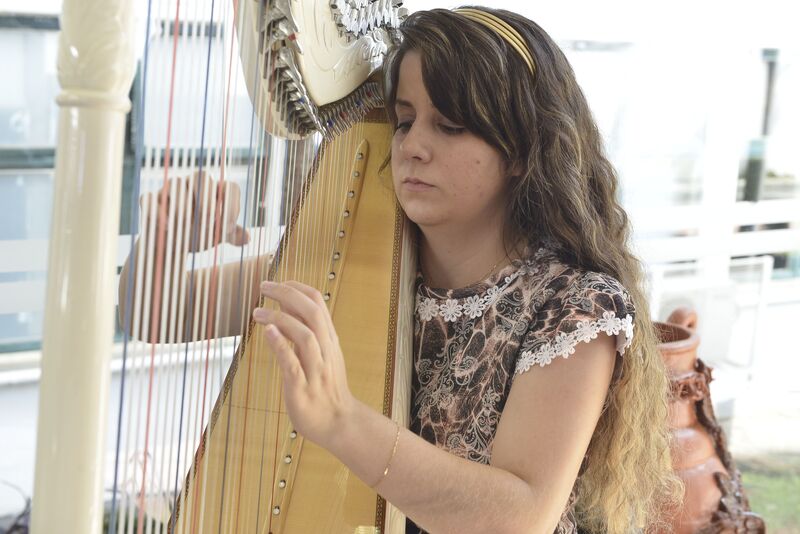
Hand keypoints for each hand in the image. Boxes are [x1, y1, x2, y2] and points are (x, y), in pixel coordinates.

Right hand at [139, 172, 248, 252]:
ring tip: (186, 227)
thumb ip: (233, 235)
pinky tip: (166, 227)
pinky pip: (149, 198)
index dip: (232, 205)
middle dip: (206, 200)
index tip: (228, 227)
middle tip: (207, 222)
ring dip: (182, 205)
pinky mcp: (149, 201)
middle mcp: (192, 184)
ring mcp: (169, 190)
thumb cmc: (200, 234)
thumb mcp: (217, 236)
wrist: (172, 244)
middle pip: (201, 177)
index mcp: (215, 191)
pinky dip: (157, 211)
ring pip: (175, 183)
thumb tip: (246, 238)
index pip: (230, 187)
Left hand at [252, 281, 356, 447]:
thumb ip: (304, 330)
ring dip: (280, 319)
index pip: (318, 302)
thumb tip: (284, 304)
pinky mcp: (303, 389)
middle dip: (287, 294)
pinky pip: (293, 364)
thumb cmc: (325, 387)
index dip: (296, 287)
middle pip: (312, 312)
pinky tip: (268, 333)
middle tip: (263, 286)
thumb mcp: (319, 353)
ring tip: (257, 312)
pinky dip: (281, 346)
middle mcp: (325, 350)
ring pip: (304, 335)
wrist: (340, 423)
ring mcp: (315, 370)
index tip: (277, 281)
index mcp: (328, 339)